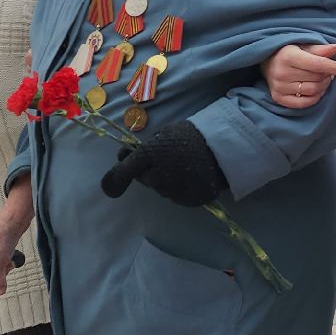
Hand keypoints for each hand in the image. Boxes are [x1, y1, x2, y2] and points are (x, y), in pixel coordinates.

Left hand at [101, 120, 224, 207]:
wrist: (226, 146)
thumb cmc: (193, 135)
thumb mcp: (165, 133)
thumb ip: (144, 147)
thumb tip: (123, 156)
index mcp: (151, 154)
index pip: (125, 170)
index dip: (115, 179)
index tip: (109, 188)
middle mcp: (159, 176)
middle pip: (144, 180)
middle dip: (148, 172)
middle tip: (165, 159)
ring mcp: (174, 191)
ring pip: (161, 189)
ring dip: (165, 181)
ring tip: (183, 166)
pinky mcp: (189, 201)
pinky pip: (177, 197)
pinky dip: (181, 189)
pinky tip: (192, 176)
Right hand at [262, 42, 335, 109]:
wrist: (265, 60)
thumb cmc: (287, 51)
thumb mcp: (302, 45)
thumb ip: (319, 49)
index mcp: (288, 56)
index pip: (318, 64)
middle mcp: (282, 73)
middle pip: (318, 78)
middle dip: (329, 75)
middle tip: (330, 71)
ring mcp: (279, 87)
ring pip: (314, 91)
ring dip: (324, 86)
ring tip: (323, 79)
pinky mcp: (278, 98)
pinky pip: (305, 103)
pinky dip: (316, 97)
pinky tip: (317, 90)